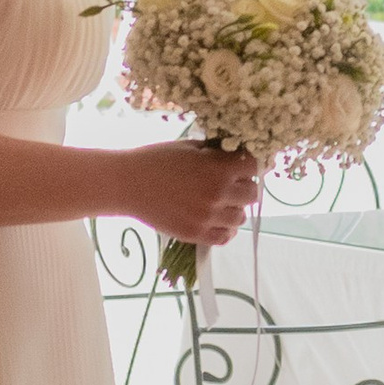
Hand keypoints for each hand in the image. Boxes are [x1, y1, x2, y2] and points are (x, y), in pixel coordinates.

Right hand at [124, 142, 258, 246]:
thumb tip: (238, 154)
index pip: (254, 167)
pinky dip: (225, 229)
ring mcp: (208, 217)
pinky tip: (216, 220)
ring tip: (219, 202)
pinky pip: (225, 237)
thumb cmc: (157, 159)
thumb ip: (217, 153)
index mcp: (218, 168)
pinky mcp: (196, 234)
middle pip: (252, 194)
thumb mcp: (190, 147)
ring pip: (240, 217)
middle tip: (230, 183)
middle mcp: (218, 194)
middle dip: (244, 186)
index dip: (252, 164)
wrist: (128, 184)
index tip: (245, 165)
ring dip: (234, 209)